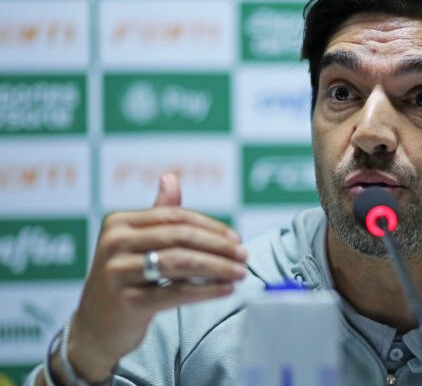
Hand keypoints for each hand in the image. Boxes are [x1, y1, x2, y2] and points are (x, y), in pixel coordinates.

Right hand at [63, 173, 246, 381]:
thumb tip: (170, 177)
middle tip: (243, 255)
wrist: (96, 326)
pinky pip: (176, 292)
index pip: (175, 217)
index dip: (210, 226)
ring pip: (180, 263)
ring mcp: (118, 273)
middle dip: (218, 246)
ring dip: (217, 267)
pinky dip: (206, 290)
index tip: (235, 237)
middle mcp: (114, 244)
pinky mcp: (127, 302)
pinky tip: (225, 289)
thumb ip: (157, 213)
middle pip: (180, 237)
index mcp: (118, 223)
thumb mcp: (135, 243)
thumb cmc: (124, 279)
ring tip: (240, 272)